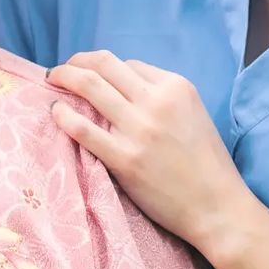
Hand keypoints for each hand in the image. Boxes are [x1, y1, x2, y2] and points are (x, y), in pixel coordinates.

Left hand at [47, 51, 250, 249]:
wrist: (216, 207)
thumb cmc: (207, 164)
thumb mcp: (193, 113)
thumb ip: (163, 97)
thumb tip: (122, 88)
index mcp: (176, 87)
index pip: (129, 64)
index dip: (107, 68)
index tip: (93, 75)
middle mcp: (157, 102)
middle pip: (104, 65)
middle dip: (78, 61)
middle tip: (62, 69)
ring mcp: (139, 130)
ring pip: (90, 86)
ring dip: (65, 77)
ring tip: (52, 80)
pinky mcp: (125, 159)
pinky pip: (83, 129)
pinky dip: (63, 115)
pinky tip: (55, 112)